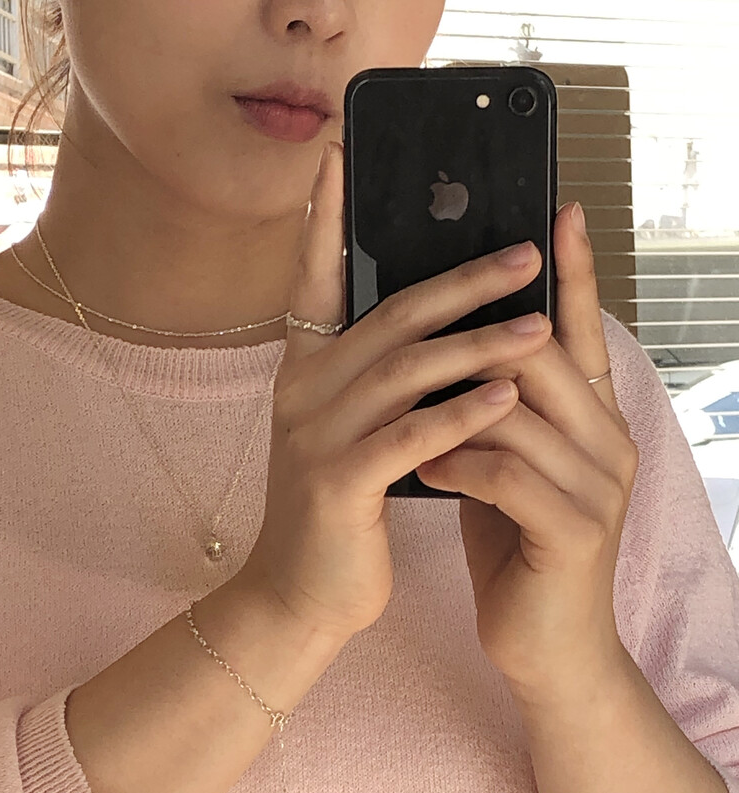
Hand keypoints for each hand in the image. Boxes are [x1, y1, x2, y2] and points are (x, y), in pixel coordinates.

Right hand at [239, 141, 552, 642]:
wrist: (297, 591)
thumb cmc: (335, 508)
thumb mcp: (346, 433)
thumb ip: (373, 380)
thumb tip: (435, 328)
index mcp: (302, 373)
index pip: (312, 281)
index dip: (325, 218)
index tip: (341, 157)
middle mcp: (302, 393)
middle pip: (388, 319)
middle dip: (461, 283)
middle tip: (523, 257)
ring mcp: (314, 436)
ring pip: (405, 371)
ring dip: (479, 346)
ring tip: (539, 328)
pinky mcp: (337, 483)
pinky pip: (410, 437)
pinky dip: (462, 415)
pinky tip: (508, 398)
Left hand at [413, 202, 638, 696]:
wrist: (542, 642)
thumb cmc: (512, 541)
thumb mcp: (502, 461)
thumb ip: (494, 407)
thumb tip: (450, 344)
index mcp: (590, 419)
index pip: (581, 330)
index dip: (572, 271)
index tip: (556, 210)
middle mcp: (607, 441)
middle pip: (542, 356)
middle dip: (481, 333)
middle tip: (424, 314)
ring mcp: (598, 486)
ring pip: (518, 410)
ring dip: (455, 407)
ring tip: (406, 411)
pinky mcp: (573, 531)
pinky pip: (506, 473)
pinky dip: (459, 465)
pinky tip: (429, 473)